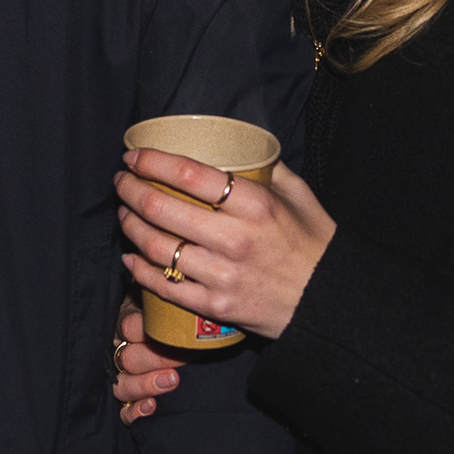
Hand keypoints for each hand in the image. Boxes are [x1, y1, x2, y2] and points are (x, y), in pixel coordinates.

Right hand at [111, 300, 179, 423]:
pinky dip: (135, 411)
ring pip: (122, 387)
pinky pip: (123, 413)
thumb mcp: (166, 309)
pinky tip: (152, 407)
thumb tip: (182, 299)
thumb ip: (168, 308)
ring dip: (146, 384)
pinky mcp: (128, 403)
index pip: (129, 327)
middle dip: (157, 359)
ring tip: (172, 380)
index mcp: (125, 326)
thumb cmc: (173, 324)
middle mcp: (120, 353)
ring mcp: (122, 379)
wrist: (174, 345)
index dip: (151, 331)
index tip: (178, 333)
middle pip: (128, 359)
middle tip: (183, 359)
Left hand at [113, 151, 332, 343]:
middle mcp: (235, 238)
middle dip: (131, 191)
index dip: (152, 162)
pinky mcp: (216, 306)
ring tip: (124, 215)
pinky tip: (131, 258)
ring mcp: (223, 275)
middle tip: (122, 182)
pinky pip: (166, 287)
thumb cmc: (315, 245)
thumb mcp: (299, 196)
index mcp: (255, 204)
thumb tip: (240, 148)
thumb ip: (269, 169)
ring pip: (157, 248)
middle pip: (163, 209)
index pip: (189, 174)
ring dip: (131, 227)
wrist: (331, 304)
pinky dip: (141, 271)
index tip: (134, 157)